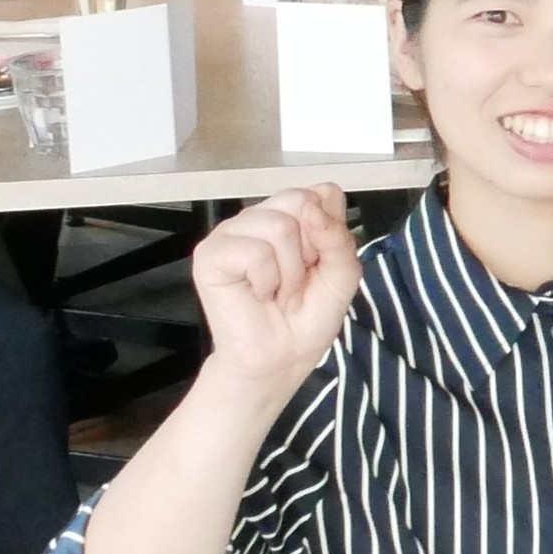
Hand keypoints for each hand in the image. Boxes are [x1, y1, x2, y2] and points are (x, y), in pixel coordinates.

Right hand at [188, 184, 359, 392]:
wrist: (280, 360)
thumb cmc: (305, 318)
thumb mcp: (342, 274)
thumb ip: (338, 237)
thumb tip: (313, 206)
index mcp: (288, 215)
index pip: (322, 193)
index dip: (329, 233)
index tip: (319, 265)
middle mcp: (257, 217)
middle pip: (300, 201)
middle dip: (310, 251)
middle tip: (297, 281)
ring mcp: (230, 233)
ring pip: (279, 226)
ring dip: (289, 273)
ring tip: (278, 292)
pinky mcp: (210, 254)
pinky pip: (254, 251)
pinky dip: (267, 281)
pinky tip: (258, 295)